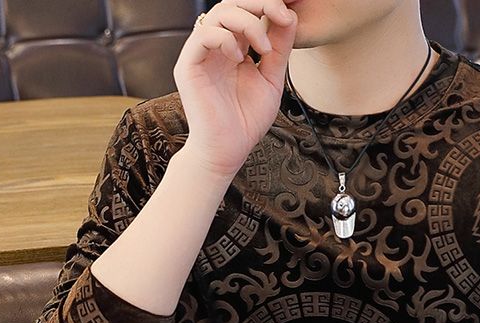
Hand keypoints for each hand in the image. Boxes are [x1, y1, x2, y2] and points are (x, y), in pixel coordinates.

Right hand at [172, 0, 297, 176]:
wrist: (227, 152)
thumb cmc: (246, 122)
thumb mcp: (271, 81)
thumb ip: (279, 50)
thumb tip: (290, 17)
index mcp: (234, 48)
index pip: (247, 12)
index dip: (267, 6)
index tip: (289, 15)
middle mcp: (216, 47)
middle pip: (231, 4)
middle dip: (259, 3)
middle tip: (281, 14)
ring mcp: (201, 55)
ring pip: (218, 14)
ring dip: (247, 22)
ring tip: (264, 47)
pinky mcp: (189, 66)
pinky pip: (204, 35)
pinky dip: (226, 39)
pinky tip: (239, 59)